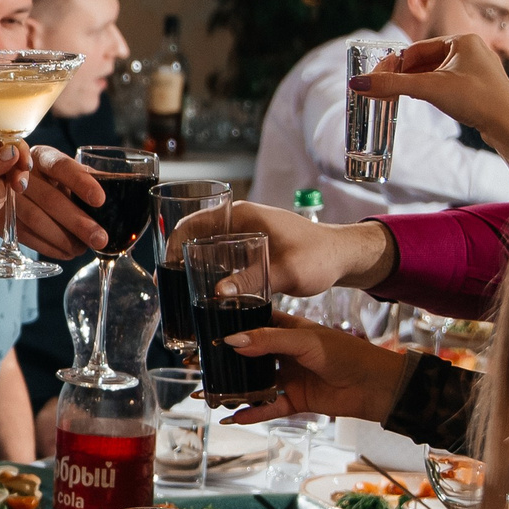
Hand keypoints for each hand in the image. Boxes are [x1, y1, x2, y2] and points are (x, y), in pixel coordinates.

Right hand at [5, 146, 108, 259]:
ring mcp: (7, 196)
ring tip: (83, 249)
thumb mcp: (66, 176)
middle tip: (100, 238)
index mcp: (42, 156)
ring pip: (35, 219)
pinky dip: (49, 247)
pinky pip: (26, 235)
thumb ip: (86, 182)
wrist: (11, 193)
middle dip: (78, 222)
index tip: (100, 200)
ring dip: (63, 238)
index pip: (62, 166)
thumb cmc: (50, 183)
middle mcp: (21, 172)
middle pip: (50, 198)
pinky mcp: (1, 218)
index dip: (81, 183)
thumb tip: (116, 194)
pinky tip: (67, 252)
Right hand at [171, 200, 394, 297]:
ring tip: (182, 293)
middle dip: (179, 259)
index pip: (193, 222)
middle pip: (195, 235)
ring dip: (193, 266)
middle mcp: (239, 220)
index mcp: (242, 215)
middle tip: (170, 287)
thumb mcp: (286, 270)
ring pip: (206, 247)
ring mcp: (244, 233)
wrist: (342, 257)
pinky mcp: (251, 248)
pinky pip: (221, 257)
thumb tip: (218, 292)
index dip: (173, 243)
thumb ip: (252, 280)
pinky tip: (206, 291)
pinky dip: (210, 270)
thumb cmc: (319, 257)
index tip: (166, 269)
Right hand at [215, 313, 409, 425]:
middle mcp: (286, 353)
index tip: (206, 333)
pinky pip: (269, 407)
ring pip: (256, 384)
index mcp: (289, 330)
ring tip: (209, 395)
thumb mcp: (304, 340)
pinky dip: (252, 412)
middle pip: (250, 358)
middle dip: (226, 363)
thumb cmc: (346, 353)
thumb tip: (232, 341)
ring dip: (235, 390)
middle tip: (198, 367)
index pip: (254, 325)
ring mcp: (291, 377)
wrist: (376, 385)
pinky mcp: (297, 401)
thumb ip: (268, 340)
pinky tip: (234, 417)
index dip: (232, 329)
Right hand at [354, 34, 508, 190]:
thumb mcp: (431, 89)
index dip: (393, 63)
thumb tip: (358, 83)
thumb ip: (394, 84)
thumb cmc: (478, 100)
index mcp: (462, 40)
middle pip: (425, 60)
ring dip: (416, 84)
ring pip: (436, 73)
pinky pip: (448, 83)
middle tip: (381, 88)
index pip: (416, 48)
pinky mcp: (480, 87)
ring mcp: (477, 68)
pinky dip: (431, 90)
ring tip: (396, 95)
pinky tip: (422, 100)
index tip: (374, 77)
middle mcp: (471, 49)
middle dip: (403, 75)